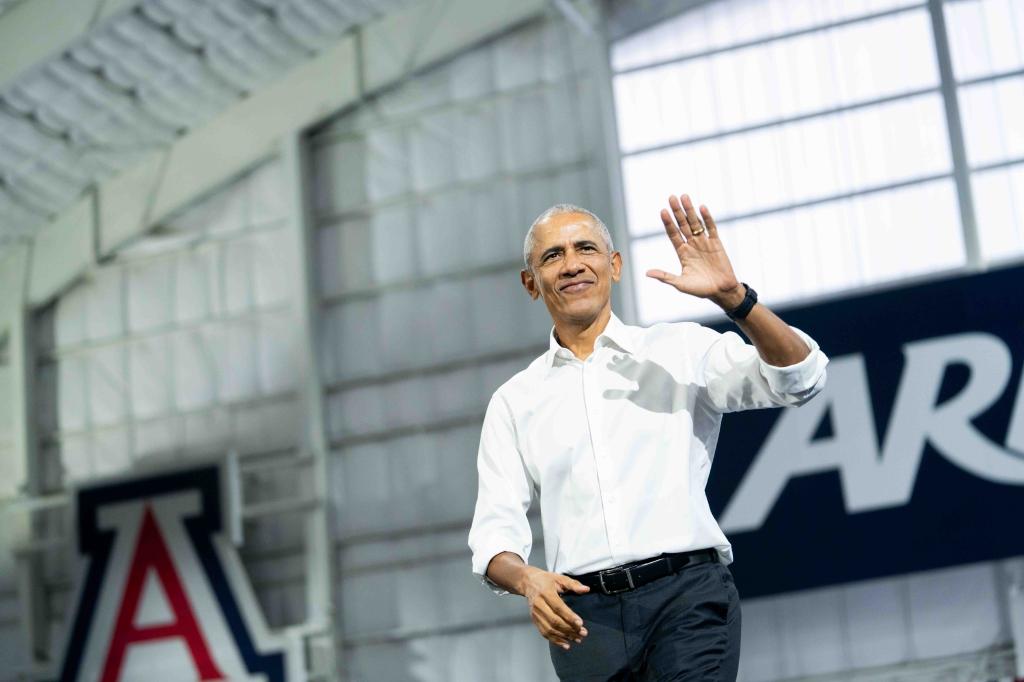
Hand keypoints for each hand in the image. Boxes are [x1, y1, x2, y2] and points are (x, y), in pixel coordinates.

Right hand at [520, 566, 589, 649]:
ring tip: (577, 639)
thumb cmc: (545, 580)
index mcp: (545, 592)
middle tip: (582, 633)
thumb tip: (586, 589)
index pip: (558, 607)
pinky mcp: (534, 620)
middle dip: (569, 629)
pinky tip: (565, 644)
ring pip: (550, 629)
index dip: (569, 617)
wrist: (528, 582)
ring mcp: (535, 614)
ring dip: (564, 636)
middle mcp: (539, 604)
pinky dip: (555, 640)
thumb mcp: (560, 578)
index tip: (580, 623)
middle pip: (554, 621)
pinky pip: (544, 633)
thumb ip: (573, 584)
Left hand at [646, 194, 743, 309]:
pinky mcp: (716, 243)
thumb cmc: (700, 290)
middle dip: (677, 211)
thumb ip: (665, 276)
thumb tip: (647, 273)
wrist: (721, 292)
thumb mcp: (680, 284)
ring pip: (695, 223)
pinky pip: (711, 228)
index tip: (662, 211)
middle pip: (683, 225)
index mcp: (682, 252)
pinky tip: (702, 208)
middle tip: (671, 197)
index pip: (673, 234)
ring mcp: (704, 243)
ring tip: (684, 197)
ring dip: (690, 210)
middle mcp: (692, 244)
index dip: (668, 223)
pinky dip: (707, 218)